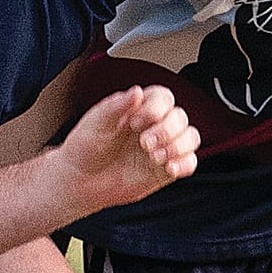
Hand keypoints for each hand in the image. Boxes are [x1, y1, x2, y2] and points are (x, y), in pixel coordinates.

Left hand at [56, 82, 199, 211]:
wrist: (81, 180)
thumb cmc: (85, 148)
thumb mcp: (96, 123)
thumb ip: (116, 106)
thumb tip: (136, 92)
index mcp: (139, 109)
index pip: (163, 97)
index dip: (155, 108)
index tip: (135, 121)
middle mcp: (154, 126)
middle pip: (180, 117)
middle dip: (166, 130)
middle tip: (144, 143)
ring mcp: (162, 147)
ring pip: (190, 137)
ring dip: (177, 146)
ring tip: (154, 156)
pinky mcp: (166, 169)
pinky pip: (190, 162)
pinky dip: (185, 164)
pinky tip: (169, 167)